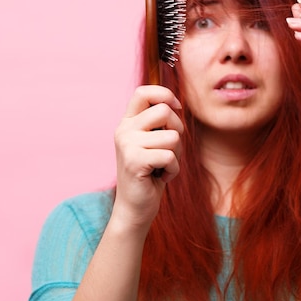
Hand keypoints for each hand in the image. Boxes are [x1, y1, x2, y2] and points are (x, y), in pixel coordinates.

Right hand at [112, 85, 183, 230]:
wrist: (134, 208)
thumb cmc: (150, 174)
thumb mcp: (153, 143)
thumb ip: (159, 124)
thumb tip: (175, 104)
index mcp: (127, 122)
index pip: (143, 92)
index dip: (165, 95)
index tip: (176, 109)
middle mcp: (123, 130)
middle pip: (164, 111)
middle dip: (178, 130)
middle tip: (170, 149)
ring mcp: (126, 145)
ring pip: (172, 136)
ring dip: (176, 155)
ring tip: (163, 166)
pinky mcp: (134, 161)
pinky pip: (170, 156)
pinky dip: (173, 169)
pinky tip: (161, 177)